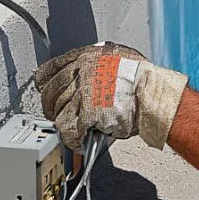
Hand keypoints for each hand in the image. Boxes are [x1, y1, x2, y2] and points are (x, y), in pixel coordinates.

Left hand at [35, 42, 188, 150]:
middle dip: (53, 108)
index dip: (46, 85)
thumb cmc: (141, 79)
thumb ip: (94, 65)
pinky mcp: (86, 114)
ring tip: (73, 131)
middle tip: (61, 116)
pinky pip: (69, 131)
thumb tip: (86, 75)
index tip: (46, 92)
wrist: (152, 95)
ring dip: (64, 125)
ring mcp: (81, 94)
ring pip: (58, 114)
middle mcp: (79, 73)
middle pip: (50, 95)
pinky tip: (78, 142)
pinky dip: (72, 140)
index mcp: (84, 58)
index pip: (49, 71)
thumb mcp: (114, 58)